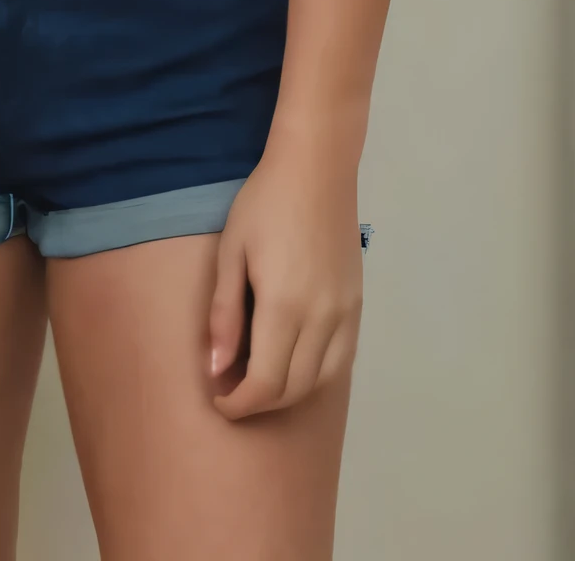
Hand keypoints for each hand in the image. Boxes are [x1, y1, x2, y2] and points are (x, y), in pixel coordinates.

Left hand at [208, 145, 363, 418]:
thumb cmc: (263, 204)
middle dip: (259, 403)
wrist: (317, 169)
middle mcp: (323, 320)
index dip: (240, 403)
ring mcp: (346, 315)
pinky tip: (291, 363)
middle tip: (230, 391)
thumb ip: (224, 313)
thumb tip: (217, 369)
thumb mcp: (231, 252)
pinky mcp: (357, 306)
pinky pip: (340, 360)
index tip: (217, 400)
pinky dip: (314, 375)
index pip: (266, 384)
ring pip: (319, 381)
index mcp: (285, 307)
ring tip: (256, 380)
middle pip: (293, 389)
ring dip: (287, 393)